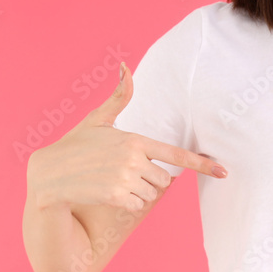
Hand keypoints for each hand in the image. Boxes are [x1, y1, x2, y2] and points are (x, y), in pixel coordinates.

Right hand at [26, 62, 226, 212]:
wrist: (49, 174)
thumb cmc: (76, 146)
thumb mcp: (97, 119)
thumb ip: (118, 97)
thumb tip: (125, 66)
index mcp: (134, 139)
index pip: (176, 154)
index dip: (202, 164)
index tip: (223, 172)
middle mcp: (133, 158)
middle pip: (164, 180)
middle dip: (149, 180)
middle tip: (123, 174)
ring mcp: (125, 177)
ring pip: (152, 194)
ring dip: (138, 193)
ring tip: (113, 182)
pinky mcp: (116, 196)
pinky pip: (137, 205)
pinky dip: (127, 203)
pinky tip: (108, 194)